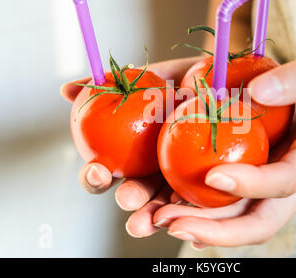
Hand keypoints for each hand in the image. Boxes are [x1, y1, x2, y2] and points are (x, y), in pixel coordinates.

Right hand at [60, 56, 200, 236]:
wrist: (230, 79)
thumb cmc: (188, 78)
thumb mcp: (152, 75)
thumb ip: (111, 84)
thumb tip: (65, 90)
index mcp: (132, 152)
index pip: (104, 172)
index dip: (95, 177)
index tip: (98, 170)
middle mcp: (153, 170)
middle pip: (133, 193)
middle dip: (127, 201)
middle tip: (128, 199)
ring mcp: (179, 180)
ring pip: (163, 206)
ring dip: (154, 217)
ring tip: (156, 220)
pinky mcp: (209, 187)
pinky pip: (200, 204)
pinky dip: (193, 213)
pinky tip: (193, 221)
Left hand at [151, 51, 295, 247]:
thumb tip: (258, 90)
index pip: (285, 180)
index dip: (251, 184)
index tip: (213, 176)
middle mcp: (295, 185)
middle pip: (259, 221)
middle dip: (216, 230)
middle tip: (171, 222)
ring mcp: (275, 189)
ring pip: (239, 220)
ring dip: (199, 225)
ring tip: (158, 218)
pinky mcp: (259, 184)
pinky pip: (231, 204)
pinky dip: (200, 209)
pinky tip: (169, 204)